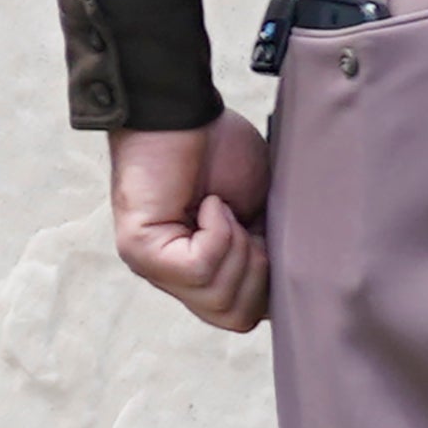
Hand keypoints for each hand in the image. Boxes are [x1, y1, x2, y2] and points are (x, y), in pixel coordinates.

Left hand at [110, 114, 272, 332]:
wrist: (185, 109)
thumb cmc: (220, 149)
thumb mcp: (260, 213)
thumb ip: (268, 256)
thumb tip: (286, 293)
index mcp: (202, 271)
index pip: (242, 316)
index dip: (269, 282)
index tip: (263, 234)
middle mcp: (173, 277)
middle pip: (234, 318)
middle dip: (257, 270)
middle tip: (245, 221)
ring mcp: (152, 266)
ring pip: (219, 298)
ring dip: (237, 247)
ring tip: (224, 207)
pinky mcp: (140, 249)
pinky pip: (200, 268)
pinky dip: (219, 231)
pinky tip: (210, 203)